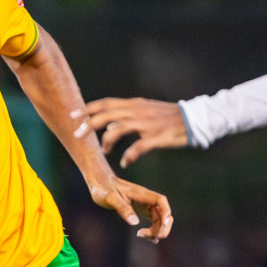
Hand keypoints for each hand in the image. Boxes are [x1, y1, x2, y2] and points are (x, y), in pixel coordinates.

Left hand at [72, 98, 188, 167]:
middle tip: (77, 134)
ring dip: (107, 141)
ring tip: (103, 152)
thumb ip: (125, 119)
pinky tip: (125, 163)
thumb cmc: (167, 117)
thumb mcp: (145, 113)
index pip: (106, 104)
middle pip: (107, 115)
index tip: (72, 115)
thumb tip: (107, 130)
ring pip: (120, 129)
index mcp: (134, 105)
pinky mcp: (158, 136)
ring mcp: (147, 123)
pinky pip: (139, 147)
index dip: (88, 108)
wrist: (193, 119)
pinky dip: (129, 155)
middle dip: (89, 124)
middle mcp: (138, 111)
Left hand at [88, 176, 173, 241]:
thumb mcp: (110, 198)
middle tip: (145, 236)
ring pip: (160, 219)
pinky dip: (152, 230)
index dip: (166, 212)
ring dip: (156, 230)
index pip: (161, 201)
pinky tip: (144, 235)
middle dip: (161, 227)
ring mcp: (145, 205)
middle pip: (164, 214)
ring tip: (140, 235)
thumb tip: (135, 222)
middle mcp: (147, 199)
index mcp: (141, 194)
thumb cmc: (104, 189)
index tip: (163, 224)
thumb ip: (122, 208)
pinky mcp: (142, 210)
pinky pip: (153, 221)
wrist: (100, 183)